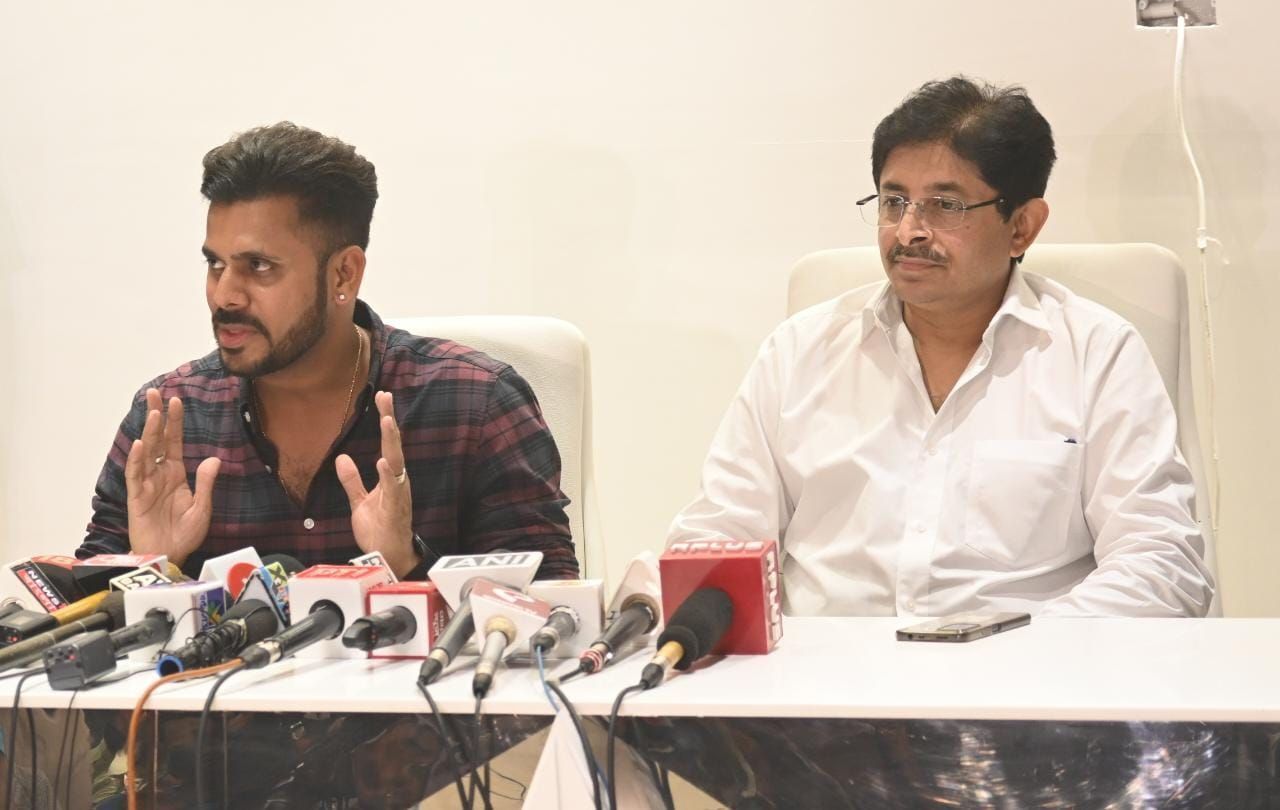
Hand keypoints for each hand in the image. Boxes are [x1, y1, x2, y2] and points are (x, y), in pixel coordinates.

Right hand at [123, 389, 220, 566]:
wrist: (170, 556)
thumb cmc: (184, 534)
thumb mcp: (202, 507)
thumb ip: (206, 483)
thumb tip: (214, 459)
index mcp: (177, 474)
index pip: (175, 442)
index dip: (175, 422)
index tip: (176, 401)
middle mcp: (160, 475)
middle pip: (158, 440)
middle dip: (156, 416)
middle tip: (155, 393)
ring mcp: (147, 484)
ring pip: (147, 453)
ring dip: (149, 433)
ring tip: (152, 412)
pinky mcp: (137, 497)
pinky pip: (136, 476)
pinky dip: (138, 460)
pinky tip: (141, 445)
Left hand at [336, 391, 418, 577]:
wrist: (387, 557)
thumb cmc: (379, 530)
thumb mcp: (360, 502)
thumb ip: (352, 480)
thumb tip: (342, 458)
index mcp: (390, 477)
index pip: (387, 443)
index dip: (386, 420)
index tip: (383, 397)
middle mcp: (397, 481)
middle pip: (394, 445)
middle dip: (390, 420)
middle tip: (386, 396)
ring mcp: (398, 494)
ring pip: (396, 462)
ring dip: (392, 442)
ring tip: (387, 421)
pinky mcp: (396, 509)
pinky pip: (393, 490)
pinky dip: (389, 475)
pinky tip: (384, 461)